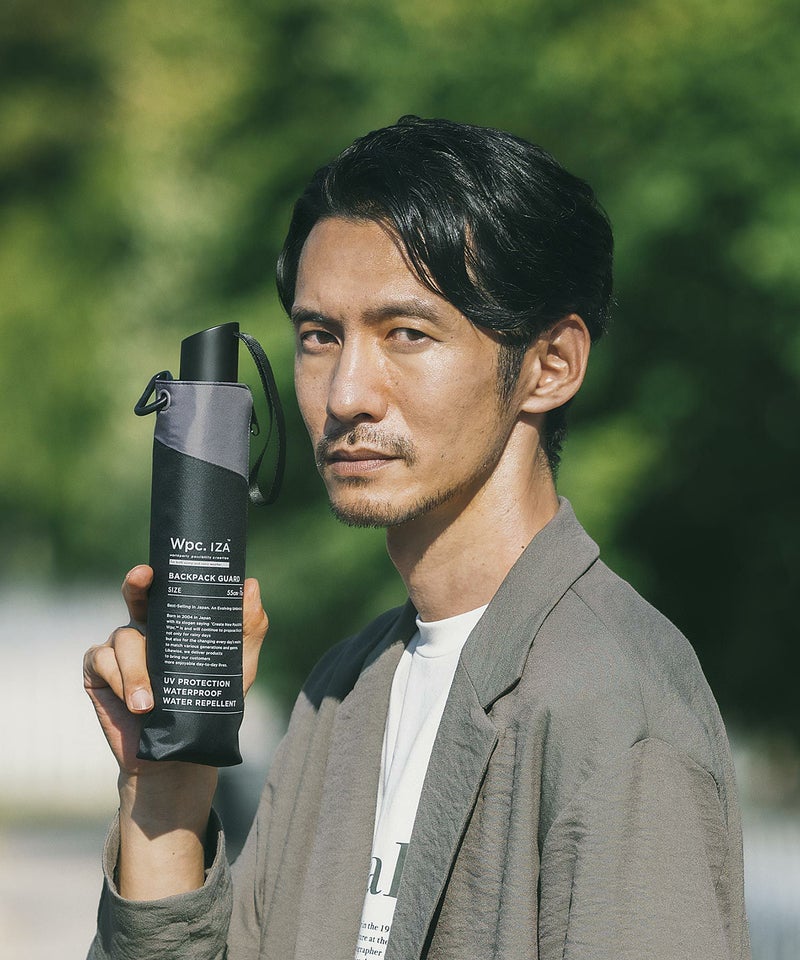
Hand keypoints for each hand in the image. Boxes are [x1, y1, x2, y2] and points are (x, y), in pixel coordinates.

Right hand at [83, 565, 268, 774]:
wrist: (179, 757)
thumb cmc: (208, 704)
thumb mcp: (238, 668)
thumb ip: (247, 629)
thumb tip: (250, 584)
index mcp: (174, 622)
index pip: (166, 589)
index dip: (160, 572)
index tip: (157, 565)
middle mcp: (145, 629)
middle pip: (134, 594)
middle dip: (136, 582)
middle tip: (142, 577)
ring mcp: (119, 649)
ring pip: (124, 638)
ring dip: (136, 670)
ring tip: (148, 703)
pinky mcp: (98, 672)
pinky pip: (103, 662)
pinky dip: (119, 681)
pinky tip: (133, 704)